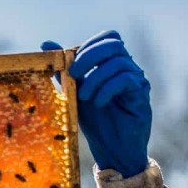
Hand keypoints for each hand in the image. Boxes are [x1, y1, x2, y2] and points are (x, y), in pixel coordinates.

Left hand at [42, 30, 150, 177]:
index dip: (88, 45)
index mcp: (112, 64)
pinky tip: (98, 103)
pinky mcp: (141, 95)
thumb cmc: (96, 122)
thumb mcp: (74, 92)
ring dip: (95, 78)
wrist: (112, 150)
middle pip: (114, 42)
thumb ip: (63, 70)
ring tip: (84, 97)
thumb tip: (46, 44)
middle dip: (88, 56)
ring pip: (119, 61)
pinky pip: (126, 80)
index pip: (108, 36)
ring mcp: (136, 80)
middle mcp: (128, 68)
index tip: (71, 64)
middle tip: (73, 75)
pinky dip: (106, 89)